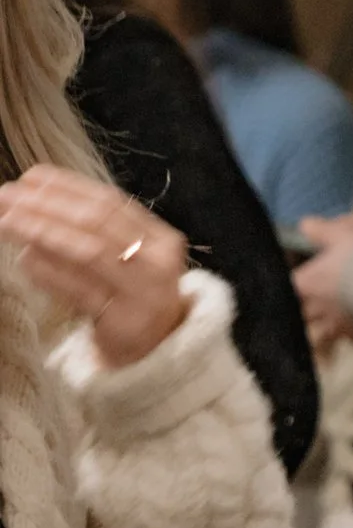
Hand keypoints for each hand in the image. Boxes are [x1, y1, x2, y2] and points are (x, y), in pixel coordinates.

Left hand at [0, 167, 190, 368]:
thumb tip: (36, 195)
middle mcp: (157, 262)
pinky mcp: (123, 322)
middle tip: (7, 196)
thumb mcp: (129, 259)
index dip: (68, 186)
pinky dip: (50, 273)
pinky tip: (24, 260)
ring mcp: (143, 293)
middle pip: (97, 223)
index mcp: (161, 239)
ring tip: (6, 221)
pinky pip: (80, 291)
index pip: (111, 203)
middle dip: (47, 205)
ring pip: (87, 252)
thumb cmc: (135, 296)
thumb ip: (98, 232)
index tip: (30, 177)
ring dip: (42, 232)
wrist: (162, 350)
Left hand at [293, 217, 352, 353]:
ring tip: (328, 331)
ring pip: (321, 336)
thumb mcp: (343, 234)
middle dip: (301, 314)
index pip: (285, 288)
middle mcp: (317, 307)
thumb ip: (321, 231)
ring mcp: (337, 323)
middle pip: (299, 317)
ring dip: (323, 333)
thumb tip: (304, 224)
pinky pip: (352, 338)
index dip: (285, 287)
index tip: (288, 286)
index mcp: (307, 283)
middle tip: (306, 311)